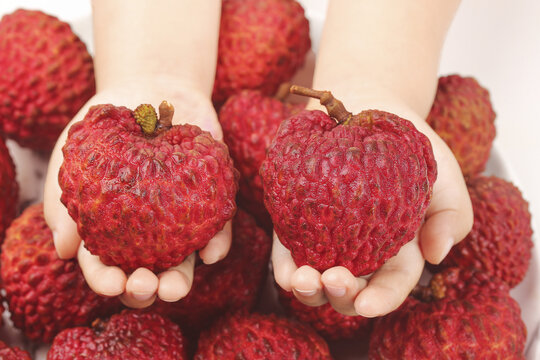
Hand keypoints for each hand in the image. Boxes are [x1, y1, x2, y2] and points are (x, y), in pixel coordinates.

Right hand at [44, 78, 231, 307]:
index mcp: (111, 228)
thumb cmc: (108, 125)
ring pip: (182, 261)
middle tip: (146, 286)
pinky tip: (211, 253)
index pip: (105, 265)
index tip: (111, 282)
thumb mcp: (78, 155)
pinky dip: (215, 244)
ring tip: (175, 287)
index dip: (106, 280)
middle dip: (144, 289)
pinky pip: (215, 228)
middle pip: (145, 272)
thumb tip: (65, 250)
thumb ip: (66, 201)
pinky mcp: (209, 200)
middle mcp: (146, 231)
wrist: (150, 88)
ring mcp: (179, 218)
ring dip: (179, 280)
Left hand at [272, 98, 473, 316]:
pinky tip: (286, 272)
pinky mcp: (298, 220)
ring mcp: (327, 238)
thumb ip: (453, 216)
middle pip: (350, 289)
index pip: (391, 284)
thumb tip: (437, 255)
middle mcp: (360, 250)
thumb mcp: (445, 175)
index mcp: (398, 249)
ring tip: (302, 281)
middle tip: (332, 281)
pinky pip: (289, 251)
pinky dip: (285, 267)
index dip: (381, 299)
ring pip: (316, 278)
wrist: (367, 105)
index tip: (367, 305)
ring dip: (308, 290)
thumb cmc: (409, 144)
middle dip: (340, 296)